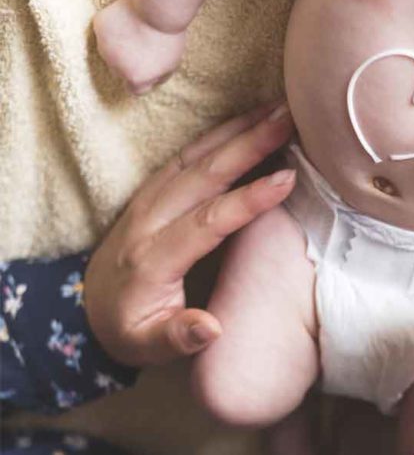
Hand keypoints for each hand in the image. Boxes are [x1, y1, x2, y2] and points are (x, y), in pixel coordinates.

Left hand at [84, 102, 294, 365]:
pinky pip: (190, 153)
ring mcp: (149, 199)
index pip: (206, 221)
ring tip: (279, 107)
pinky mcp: (153, 190)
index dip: (247, 199)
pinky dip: (222, 131)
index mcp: (152, 259)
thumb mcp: (146, 347)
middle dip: (248, 143)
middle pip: (202, 174)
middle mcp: (149, 219)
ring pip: (196, 155)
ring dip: (238, 128)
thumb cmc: (127, 330)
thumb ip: (178, 338)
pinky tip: (250, 118)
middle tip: (289, 117)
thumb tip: (211, 328)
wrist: (82, 307)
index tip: (287, 178)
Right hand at [93, 0, 187, 94]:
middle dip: (129, 62)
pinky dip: (113, 27)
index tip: (150, 64)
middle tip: (144, 45)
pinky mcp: (98, 26)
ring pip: (108, 51)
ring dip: (119, 45)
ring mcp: (104, 46)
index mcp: (135, 79)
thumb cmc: (169, 37)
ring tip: (136, 30)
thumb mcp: (171, 64)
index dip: (143, 77)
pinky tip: (126, 18)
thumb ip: (157, 77)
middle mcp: (115, 67)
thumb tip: (149, 82)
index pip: (135, 89)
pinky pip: (104, 31)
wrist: (158, 9)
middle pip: (119, 71)